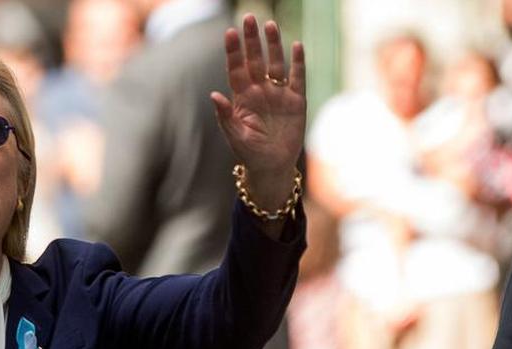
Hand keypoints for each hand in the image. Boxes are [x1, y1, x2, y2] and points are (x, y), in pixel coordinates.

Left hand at [211, 15, 305, 208]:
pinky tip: (297, 46)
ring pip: (276, 64)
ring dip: (273, 45)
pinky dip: (298, 62)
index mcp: (242, 98)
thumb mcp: (235, 137)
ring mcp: (278, 94)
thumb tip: (214, 95)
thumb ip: (225, 116)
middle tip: (249, 18)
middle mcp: (259, 91)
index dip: (233, 51)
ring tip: (270, 26)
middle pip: (255, 60)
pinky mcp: (296, 100)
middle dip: (252, 40)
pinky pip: (298, 77)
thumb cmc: (250, 153)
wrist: (272, 167)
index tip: (230, 32)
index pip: (236, 69)